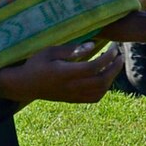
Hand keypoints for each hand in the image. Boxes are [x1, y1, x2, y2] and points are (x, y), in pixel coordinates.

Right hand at [0, 41, 122, 104]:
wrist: (25, 85)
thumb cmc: (36, 64)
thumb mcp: (49, 51)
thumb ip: (71, 49)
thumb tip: (92, 45)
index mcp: (65, 73)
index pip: (94, 67)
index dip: (107, 58)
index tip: (113, 48)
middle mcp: (71, 86)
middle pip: (101, 80)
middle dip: (115, 67)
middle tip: (120, 55)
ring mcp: (73, 95)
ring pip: (100, 90)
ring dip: (111, 77)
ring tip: (114, 65)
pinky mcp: (73, 100)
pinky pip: (94, 98)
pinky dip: (104, 88)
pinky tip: (105, 78)